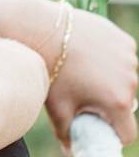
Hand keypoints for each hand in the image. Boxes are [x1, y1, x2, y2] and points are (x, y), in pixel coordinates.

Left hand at [45, 7, 136, 146]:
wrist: (44, 30)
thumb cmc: (50, 70)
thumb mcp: (58, 107)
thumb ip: (67, 134)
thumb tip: (70, 151)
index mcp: (118, 102)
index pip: (127, 133)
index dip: (112, 133)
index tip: (97, 126)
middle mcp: (130, 81)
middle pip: (125, 103)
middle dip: (108, 102)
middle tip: (83, 92)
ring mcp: (130, 59)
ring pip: (124, 79)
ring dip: (111, 79)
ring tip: (83, 70)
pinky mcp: (124, 41)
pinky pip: (123, 57)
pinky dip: (111, 58)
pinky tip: (89, 53)